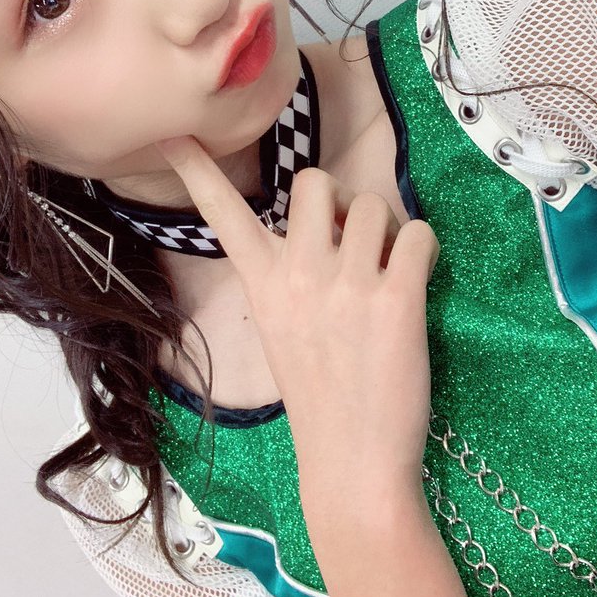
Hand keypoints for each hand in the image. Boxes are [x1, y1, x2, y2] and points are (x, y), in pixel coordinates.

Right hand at [156, 136, 439, 496]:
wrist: (352, 463)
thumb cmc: (320, 398)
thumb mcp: (282, 330)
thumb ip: (292, 277)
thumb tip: (334, 232)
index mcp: (263, 283)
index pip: (223, 214)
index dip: (197, 171)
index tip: (172, 133)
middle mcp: (298, 274)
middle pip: (315, 181)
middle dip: (340, 202)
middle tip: (353, 242)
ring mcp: (346, 284)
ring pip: (372, 203)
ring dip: (387, 229)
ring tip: (386, 273)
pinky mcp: (397, 298)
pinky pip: (418, 234)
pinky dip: (424, 251)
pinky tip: (416, 282)